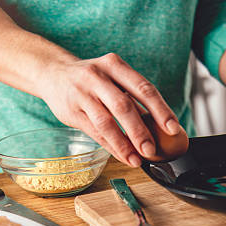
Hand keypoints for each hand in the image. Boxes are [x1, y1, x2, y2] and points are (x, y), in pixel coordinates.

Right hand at [38, 53, 180, 166]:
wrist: (52, 73)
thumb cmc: (92, 79)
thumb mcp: (112, 76)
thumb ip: (132, 96)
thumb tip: (161, 125)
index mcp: (115, 65)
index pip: (143, 88)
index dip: (160, 109)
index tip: (173, 128)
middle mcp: (98, 77)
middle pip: (124, 106)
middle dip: (140, 131)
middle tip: (153, 150)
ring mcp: (82, 94)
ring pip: (106, 122)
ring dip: (124, 144)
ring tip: (137, 159)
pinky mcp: (71, 111)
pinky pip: (94, 132)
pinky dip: (111, 147)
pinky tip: (123, 156)